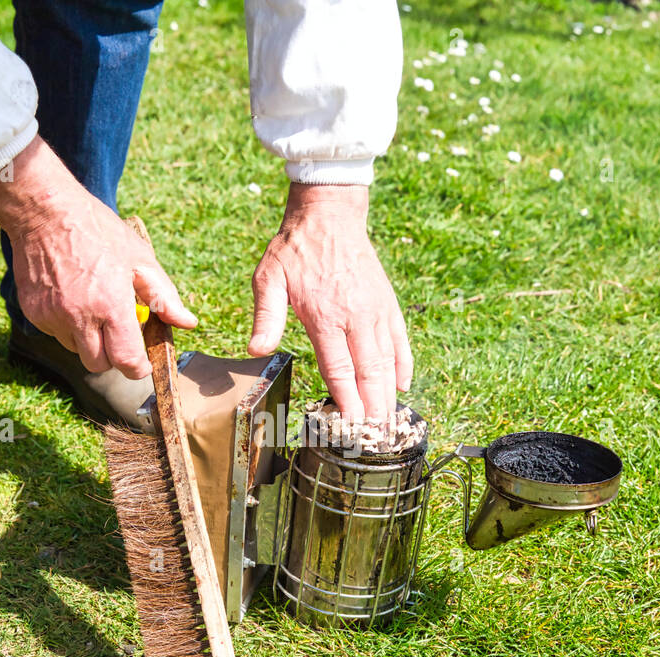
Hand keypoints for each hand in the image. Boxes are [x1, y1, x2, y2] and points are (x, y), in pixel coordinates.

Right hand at [0, 136, 195, 377]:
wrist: (44, 212)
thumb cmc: (98, 231)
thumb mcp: (140, 258)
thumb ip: (164, 296)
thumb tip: (187, 323)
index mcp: (111, 305)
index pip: (127, 362)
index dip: (138, 367)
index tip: (142, 360)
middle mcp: (79, 317)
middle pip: (99, 365)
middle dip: (112, 356)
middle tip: (118, 331)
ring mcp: (52, 317)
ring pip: (76, 350)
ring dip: (89, 340)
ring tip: (93, 305)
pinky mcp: (34, 313)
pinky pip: (56, 333)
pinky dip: (67, 325)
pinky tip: (71, 296)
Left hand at [249, 183, 412, 421]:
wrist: (329, 215)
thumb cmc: (294, 250)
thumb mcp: (268, 278)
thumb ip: (266, 316)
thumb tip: (256, 348)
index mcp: (325, 316)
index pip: (339, 368)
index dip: (348, 400)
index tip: (352, 425)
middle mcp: (356, 317)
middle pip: (369, 372)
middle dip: (374, 407)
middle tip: (375, 437)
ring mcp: (376, 311)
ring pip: (387, 360)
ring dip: (390, 394)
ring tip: (390, 422)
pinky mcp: (387, 303)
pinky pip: (400, 340)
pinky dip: (403, 364)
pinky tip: (403, 386)